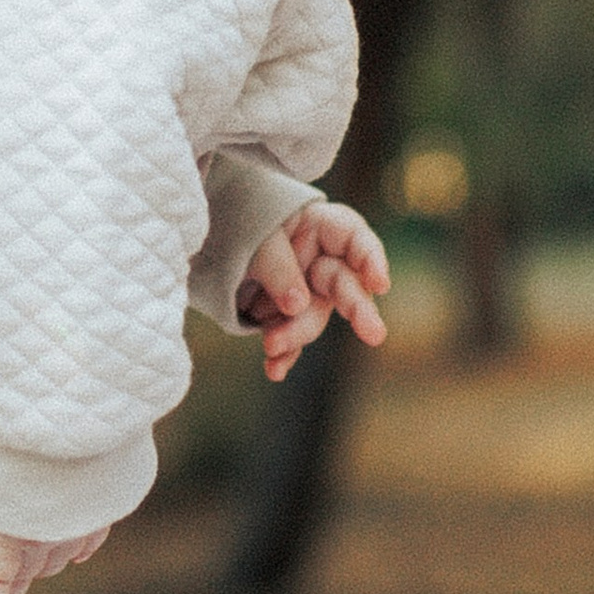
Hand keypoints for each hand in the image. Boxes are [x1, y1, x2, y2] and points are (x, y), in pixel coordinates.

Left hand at [236, 200, 390, 383]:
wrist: (212, 244)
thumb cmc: (239, 224)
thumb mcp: (253, 233)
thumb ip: (278, 266)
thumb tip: (297, 305)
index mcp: (321, 227)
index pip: (355, 238)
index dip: (371, 259)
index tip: (380, 284)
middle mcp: (321, 260)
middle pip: (346, 284)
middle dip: (359, 310)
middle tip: (375, 335)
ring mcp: (308, 291)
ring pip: (313, 317)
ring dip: (295, 334)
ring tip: (271, 346)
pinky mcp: (288, 317)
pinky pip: (291, 338)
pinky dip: (282, 354)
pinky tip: (274, 369)